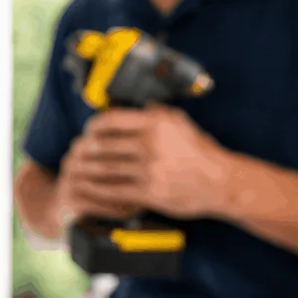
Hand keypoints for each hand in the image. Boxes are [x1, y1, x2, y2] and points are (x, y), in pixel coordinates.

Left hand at [59, 104, 233, 221]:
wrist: (222, 182)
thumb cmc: (199, 151)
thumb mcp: (179, 122)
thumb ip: (154, 112)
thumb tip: (126, 104)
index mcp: (155, 123)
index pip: (111, 120)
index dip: (93, 126)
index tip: (88, 130)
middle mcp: (151, 145)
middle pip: (103, 145)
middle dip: (85, 149)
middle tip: (76, 151)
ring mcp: (149, 170)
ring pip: (105, 168)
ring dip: (86, 169)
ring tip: (76, 169)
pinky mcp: (149, 193)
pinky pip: (114, 190)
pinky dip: (98, 189)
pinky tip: (89, 189)